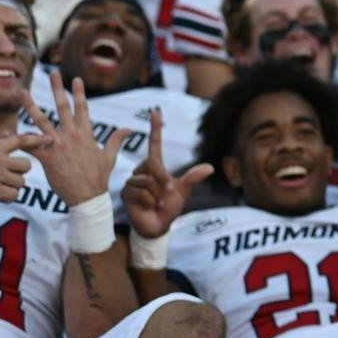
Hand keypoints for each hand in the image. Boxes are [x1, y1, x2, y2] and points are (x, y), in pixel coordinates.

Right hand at [0, 132, 51, 206]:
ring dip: (12, 188)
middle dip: (20, 174)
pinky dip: (8, 198)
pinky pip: (13, 195)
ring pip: (21, 183)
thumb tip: (7, 137)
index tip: (50, 138)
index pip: (20, 140)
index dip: (36, 139)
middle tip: (7, 179)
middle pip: (27, 166)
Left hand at [22, 73, 130, 206]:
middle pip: (62, 107)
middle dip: (57, 89)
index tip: (76, 79)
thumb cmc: (98, 178)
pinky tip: (3, 131)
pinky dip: (15, 139)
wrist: (87, 196)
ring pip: (41, 121)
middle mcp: (72, 136)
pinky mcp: (47, 158)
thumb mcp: (109, 157)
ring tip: (22, 92)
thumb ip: (116, 140)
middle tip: (52, 74)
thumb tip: (128, 129)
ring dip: (30, 105)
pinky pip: (28, 146)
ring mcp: (58, 146)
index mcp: (86, 134)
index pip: (82, 108)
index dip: (79, 93)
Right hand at [121, 108, 213, 238]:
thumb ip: (192, 178)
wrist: (158, 226)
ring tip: (159, 203)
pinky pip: (140, 191)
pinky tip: (151, 207)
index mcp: (156, 167)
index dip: (155, 128)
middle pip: (153, 164)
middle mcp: (143, 171)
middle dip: (164, 180)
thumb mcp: (183, 191)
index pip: (155, 144)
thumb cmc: (169, 207)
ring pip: (147, 180)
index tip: (155, 111)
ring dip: (157, 194)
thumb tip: (210, 167)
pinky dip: (150, 200)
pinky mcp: (126, 193)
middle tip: (169, 193)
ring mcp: (133, 182)